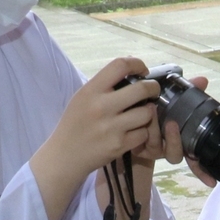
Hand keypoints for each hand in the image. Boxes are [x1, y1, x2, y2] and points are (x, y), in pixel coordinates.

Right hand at [32, 57, 161, 219]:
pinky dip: (143, 132)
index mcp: (91, 90)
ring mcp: (112, 127)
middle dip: (153, 88)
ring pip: (147, 113)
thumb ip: (103, 85)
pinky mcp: (120, 145)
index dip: (137, 64)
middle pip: (142, 89)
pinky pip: (144, 133)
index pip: (120, 65)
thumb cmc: (75, 123)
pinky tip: (135, 132)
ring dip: (148, 113)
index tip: (143, 70)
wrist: (65, 155)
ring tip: (141, 114)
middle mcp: (101, 106)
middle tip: (153, 91)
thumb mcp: (82, 98)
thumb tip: (130, 68)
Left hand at [135, 74, 218, 187]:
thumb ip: (189, 92)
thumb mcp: (173, 100)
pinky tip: (136, 117)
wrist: (125, 113)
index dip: (203, 171)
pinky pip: (139, 141)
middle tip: (172, 124)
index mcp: (180, 141)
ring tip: (151, 110)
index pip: (195, 161)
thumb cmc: (155, 107)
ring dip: (155, 129)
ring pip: (156, 145)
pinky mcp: (134, 144)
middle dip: (174, 140)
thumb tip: (203, 80)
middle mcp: (167, 148)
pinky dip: (140, 129)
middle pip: (175, 154)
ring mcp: (150, 148)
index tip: (211, 181)